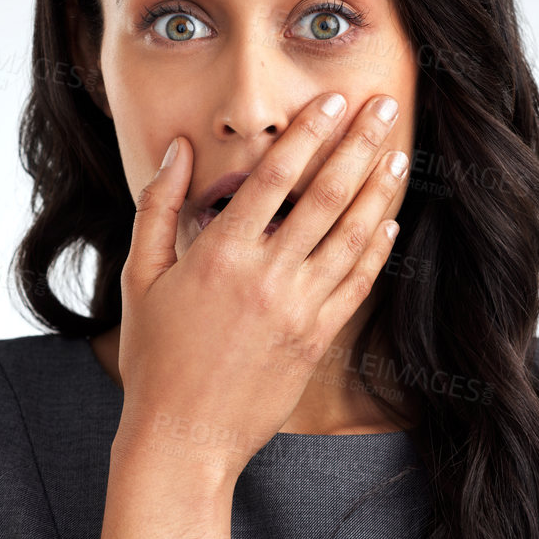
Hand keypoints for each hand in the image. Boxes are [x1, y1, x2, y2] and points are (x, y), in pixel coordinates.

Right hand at [112, 91, 406, 479]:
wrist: (185, 438)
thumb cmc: (154, 359)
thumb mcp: (140, 278)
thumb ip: (158, 208)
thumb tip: (179, 151)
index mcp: (221, 256)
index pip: (274, 178)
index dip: (307, 133)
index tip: (331, 100)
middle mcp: (267, 277)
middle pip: (326, 196)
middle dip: (358, 145)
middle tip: (384, 108)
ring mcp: (299, 310)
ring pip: (352, 236)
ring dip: (379, 189)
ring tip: (399, 152)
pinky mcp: (317, 339)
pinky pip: (357, 283)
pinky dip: (377, 248)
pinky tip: (388, 219)